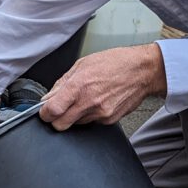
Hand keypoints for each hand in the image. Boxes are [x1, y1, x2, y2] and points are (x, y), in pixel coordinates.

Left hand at [39, 44, 166, 130]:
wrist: (142, 71)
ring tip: (85, 98)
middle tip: (60, 109)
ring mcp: (100, 114)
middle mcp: (89, 102)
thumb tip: (48, 98)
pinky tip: (97, 101)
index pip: (52, 110)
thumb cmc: (115, 63)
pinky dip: (89, 115)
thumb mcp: (83, 64)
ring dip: (74, 115)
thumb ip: (62, 83)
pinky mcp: (109, 120)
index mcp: (79, 86)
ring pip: (76, 124)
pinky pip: (91, 122)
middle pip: (61, 125)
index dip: (44, 113)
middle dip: (56, 119)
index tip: (45, 112)